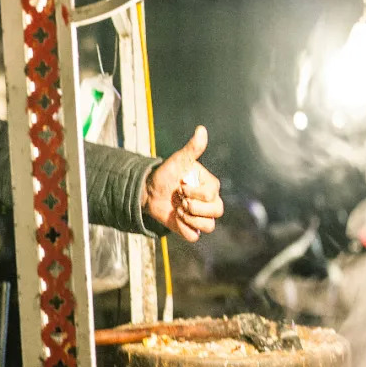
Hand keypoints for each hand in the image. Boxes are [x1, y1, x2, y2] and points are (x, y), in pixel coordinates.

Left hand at [142, 126, 222, 241]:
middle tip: (179, 200)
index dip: (193, 193)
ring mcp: (202, 217)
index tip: (180, 185)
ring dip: (189, 219)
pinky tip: (175, 219)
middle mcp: (211, 202)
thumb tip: (201, 130)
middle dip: (192, 207)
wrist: (150, 192)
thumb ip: (192, 149)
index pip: (211, 195)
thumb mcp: (178, 161)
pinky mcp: (191, 228)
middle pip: (216, 212)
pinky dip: (183, 229)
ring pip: (208, 226)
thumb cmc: (166, 175)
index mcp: (211, 186)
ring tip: (178, 209)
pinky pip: (194, 236)